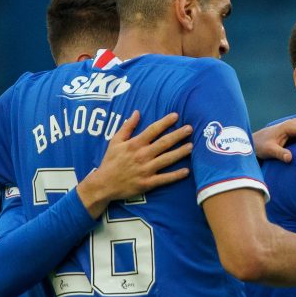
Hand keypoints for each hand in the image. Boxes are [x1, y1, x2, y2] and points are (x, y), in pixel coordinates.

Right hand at [77, 111, 191, 217]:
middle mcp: (142, 155)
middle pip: (163, 143)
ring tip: (192, 146)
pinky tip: (187, 171)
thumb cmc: (110, 161)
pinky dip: (175, 175)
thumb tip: (137, 112)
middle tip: (190, 129)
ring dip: (180, 152)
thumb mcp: (115, 141)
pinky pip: (164, 179)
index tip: (176, 116)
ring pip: (166, 159)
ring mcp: (146, 170)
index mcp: (134, 144)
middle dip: (177, 135)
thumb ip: (127, 127)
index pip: (152, 130)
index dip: (165, 122)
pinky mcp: (147, 183)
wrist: (104, 184)